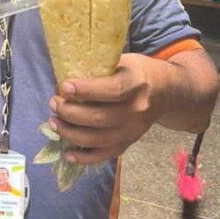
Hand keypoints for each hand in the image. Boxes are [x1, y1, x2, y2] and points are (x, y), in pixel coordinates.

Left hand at [48, 53, 162, 164]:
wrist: (165, 92)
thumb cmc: (137, 73)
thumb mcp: (123, 60)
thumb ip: (100, 67)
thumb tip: (65, 72)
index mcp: (135, 84)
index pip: (110, 91)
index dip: (85, 90)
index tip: (64, 86)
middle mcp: (136, 110)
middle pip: (99, 118)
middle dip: (70, 112)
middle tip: (53, 103)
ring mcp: (132, 131)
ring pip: (98, 139)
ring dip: (71, 133)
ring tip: (54, 122)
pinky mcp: (128, 143)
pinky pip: (104, 155)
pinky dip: (84, 158)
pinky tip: (67, 153)